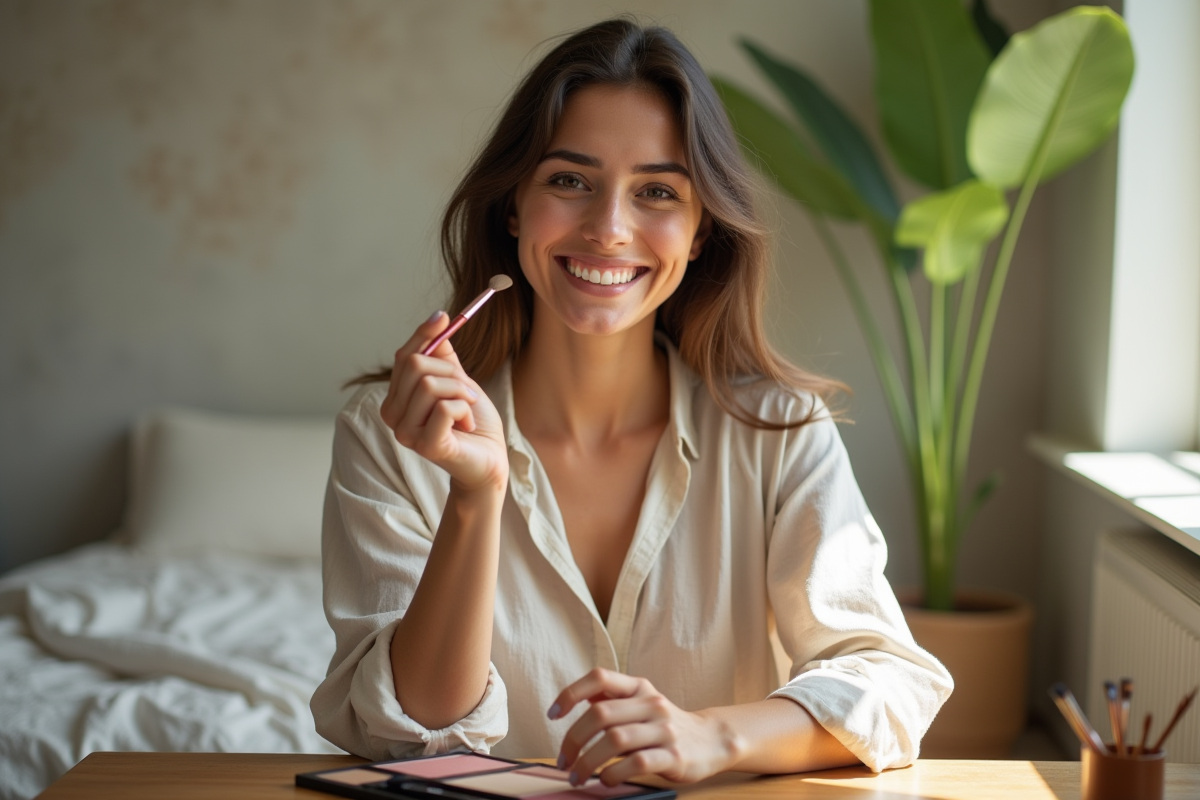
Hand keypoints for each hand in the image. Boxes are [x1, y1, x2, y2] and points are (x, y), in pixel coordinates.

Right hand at [380, 312, 507, 494]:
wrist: (490, 459)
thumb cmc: (473, 423)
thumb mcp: (457, 382)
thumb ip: (443, 356)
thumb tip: (437, 318)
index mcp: (396, 400)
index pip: (404, 357)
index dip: (424, 335)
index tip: (443, 318)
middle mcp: (393, 417)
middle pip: (414, 365)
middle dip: (451, 371)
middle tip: (467, 391)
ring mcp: (406, 433)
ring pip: (430, 384)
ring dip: (461, 392)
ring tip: (468, 409)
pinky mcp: (425, 445)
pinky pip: (444, 407)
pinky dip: (464, 409)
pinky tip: (467, 425)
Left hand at [550, 668, 740, 785]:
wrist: (711, 740)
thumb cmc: (665, 724)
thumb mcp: (640, 702)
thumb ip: (612, 698)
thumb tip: (576, 698)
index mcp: (639, 687)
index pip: (599, 677)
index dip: (571, 693)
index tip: (553, 715)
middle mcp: (651, 703)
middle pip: (600, 714)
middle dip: (574, 739)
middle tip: (564, 760)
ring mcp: (664, 729)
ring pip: (614, 740)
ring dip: (588, 762)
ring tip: (578, 776)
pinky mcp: (673, 756)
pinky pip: (635, 763)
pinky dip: (613, 774)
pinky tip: (605, 780)